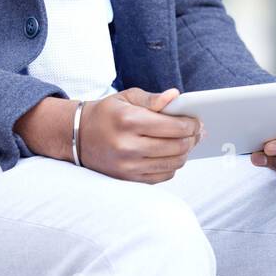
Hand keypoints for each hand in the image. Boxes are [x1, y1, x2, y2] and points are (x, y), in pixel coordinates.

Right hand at [78, 86, 204, 182]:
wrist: (78, 136)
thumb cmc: (107, 113)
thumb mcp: (127, 97)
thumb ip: (153, 98)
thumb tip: (176, 96)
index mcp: (130, 121)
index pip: (174, 127)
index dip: (192, 124)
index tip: (198, 121)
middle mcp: (128, 146)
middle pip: (177, 147)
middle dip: (192, 138)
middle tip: (197, 132)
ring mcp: (128, 166)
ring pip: (173, 164)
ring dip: (185, 153)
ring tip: (187, 143)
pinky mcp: (128, 179)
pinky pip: (162, 176)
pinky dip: (172, 166)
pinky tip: (172, 155)